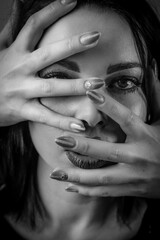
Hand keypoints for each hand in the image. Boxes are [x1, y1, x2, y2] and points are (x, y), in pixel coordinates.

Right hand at [0, 0, 101, 130]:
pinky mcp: (22, 110)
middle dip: (72, 45)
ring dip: (76, 86)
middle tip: (95, 37)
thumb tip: (18, 7)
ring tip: (98, 83)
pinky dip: (63, 122)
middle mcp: (20, 69)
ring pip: (52, 87)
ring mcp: (22, 91)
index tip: (72, 1)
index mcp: (16, 52)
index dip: (51, 11)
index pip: (34, 26)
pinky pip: (45, 116)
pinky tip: (81, 125)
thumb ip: (11, 31)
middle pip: (48, 54)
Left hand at [51, 65, 159, 198]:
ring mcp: (133, 176)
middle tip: (59, 139)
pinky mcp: (130, 190)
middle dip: (81, 145)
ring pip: (101, 177)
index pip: (125, 118)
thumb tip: (154, 74)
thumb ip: (157, 101)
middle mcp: (138, 156)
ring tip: (54, 172)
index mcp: (145, 136)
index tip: (90, 93)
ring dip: (76, 175)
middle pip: (106, 151)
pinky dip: (86, 190)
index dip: (108, 105)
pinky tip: (68, 186)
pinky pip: (105, 192)